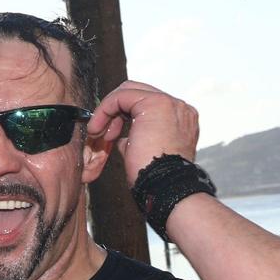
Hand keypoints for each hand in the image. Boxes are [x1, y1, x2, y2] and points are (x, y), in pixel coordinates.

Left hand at [86, 80, 200, 186]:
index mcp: (181, 120)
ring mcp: (170, 103)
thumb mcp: (146, 154)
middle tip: (103, 133)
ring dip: (109, 111)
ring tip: (100, 134)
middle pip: (138, 93)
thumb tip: (121, 138)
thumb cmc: (157, 180)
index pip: (147, 104)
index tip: (111, 136)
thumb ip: (136, 139)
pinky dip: (105, 109)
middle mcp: (179, 108)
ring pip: (129, 91)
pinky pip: (121, 96)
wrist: (166, 188)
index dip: (124, 117)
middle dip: (116, 111)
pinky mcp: (154, 103)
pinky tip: (98, 128)